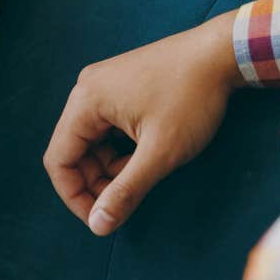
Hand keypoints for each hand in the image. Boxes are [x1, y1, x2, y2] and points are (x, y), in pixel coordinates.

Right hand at [43, 17, 239, 234]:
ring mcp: (105, 85)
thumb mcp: (160, 152)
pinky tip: (148, 155)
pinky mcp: (122, 87)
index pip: (58, 160)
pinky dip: (122, 149)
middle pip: (74, 151)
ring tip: (145, 174)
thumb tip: (98, 226)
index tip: (100, 221)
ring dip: (112, 168)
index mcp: (86, 101)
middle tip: (126, 203)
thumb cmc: (193, 98)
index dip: (74, 196)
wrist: (221, 53)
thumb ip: (125, 191)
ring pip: (93, 142)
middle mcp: (88, 89)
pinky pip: (108, 128)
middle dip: (96, 183)